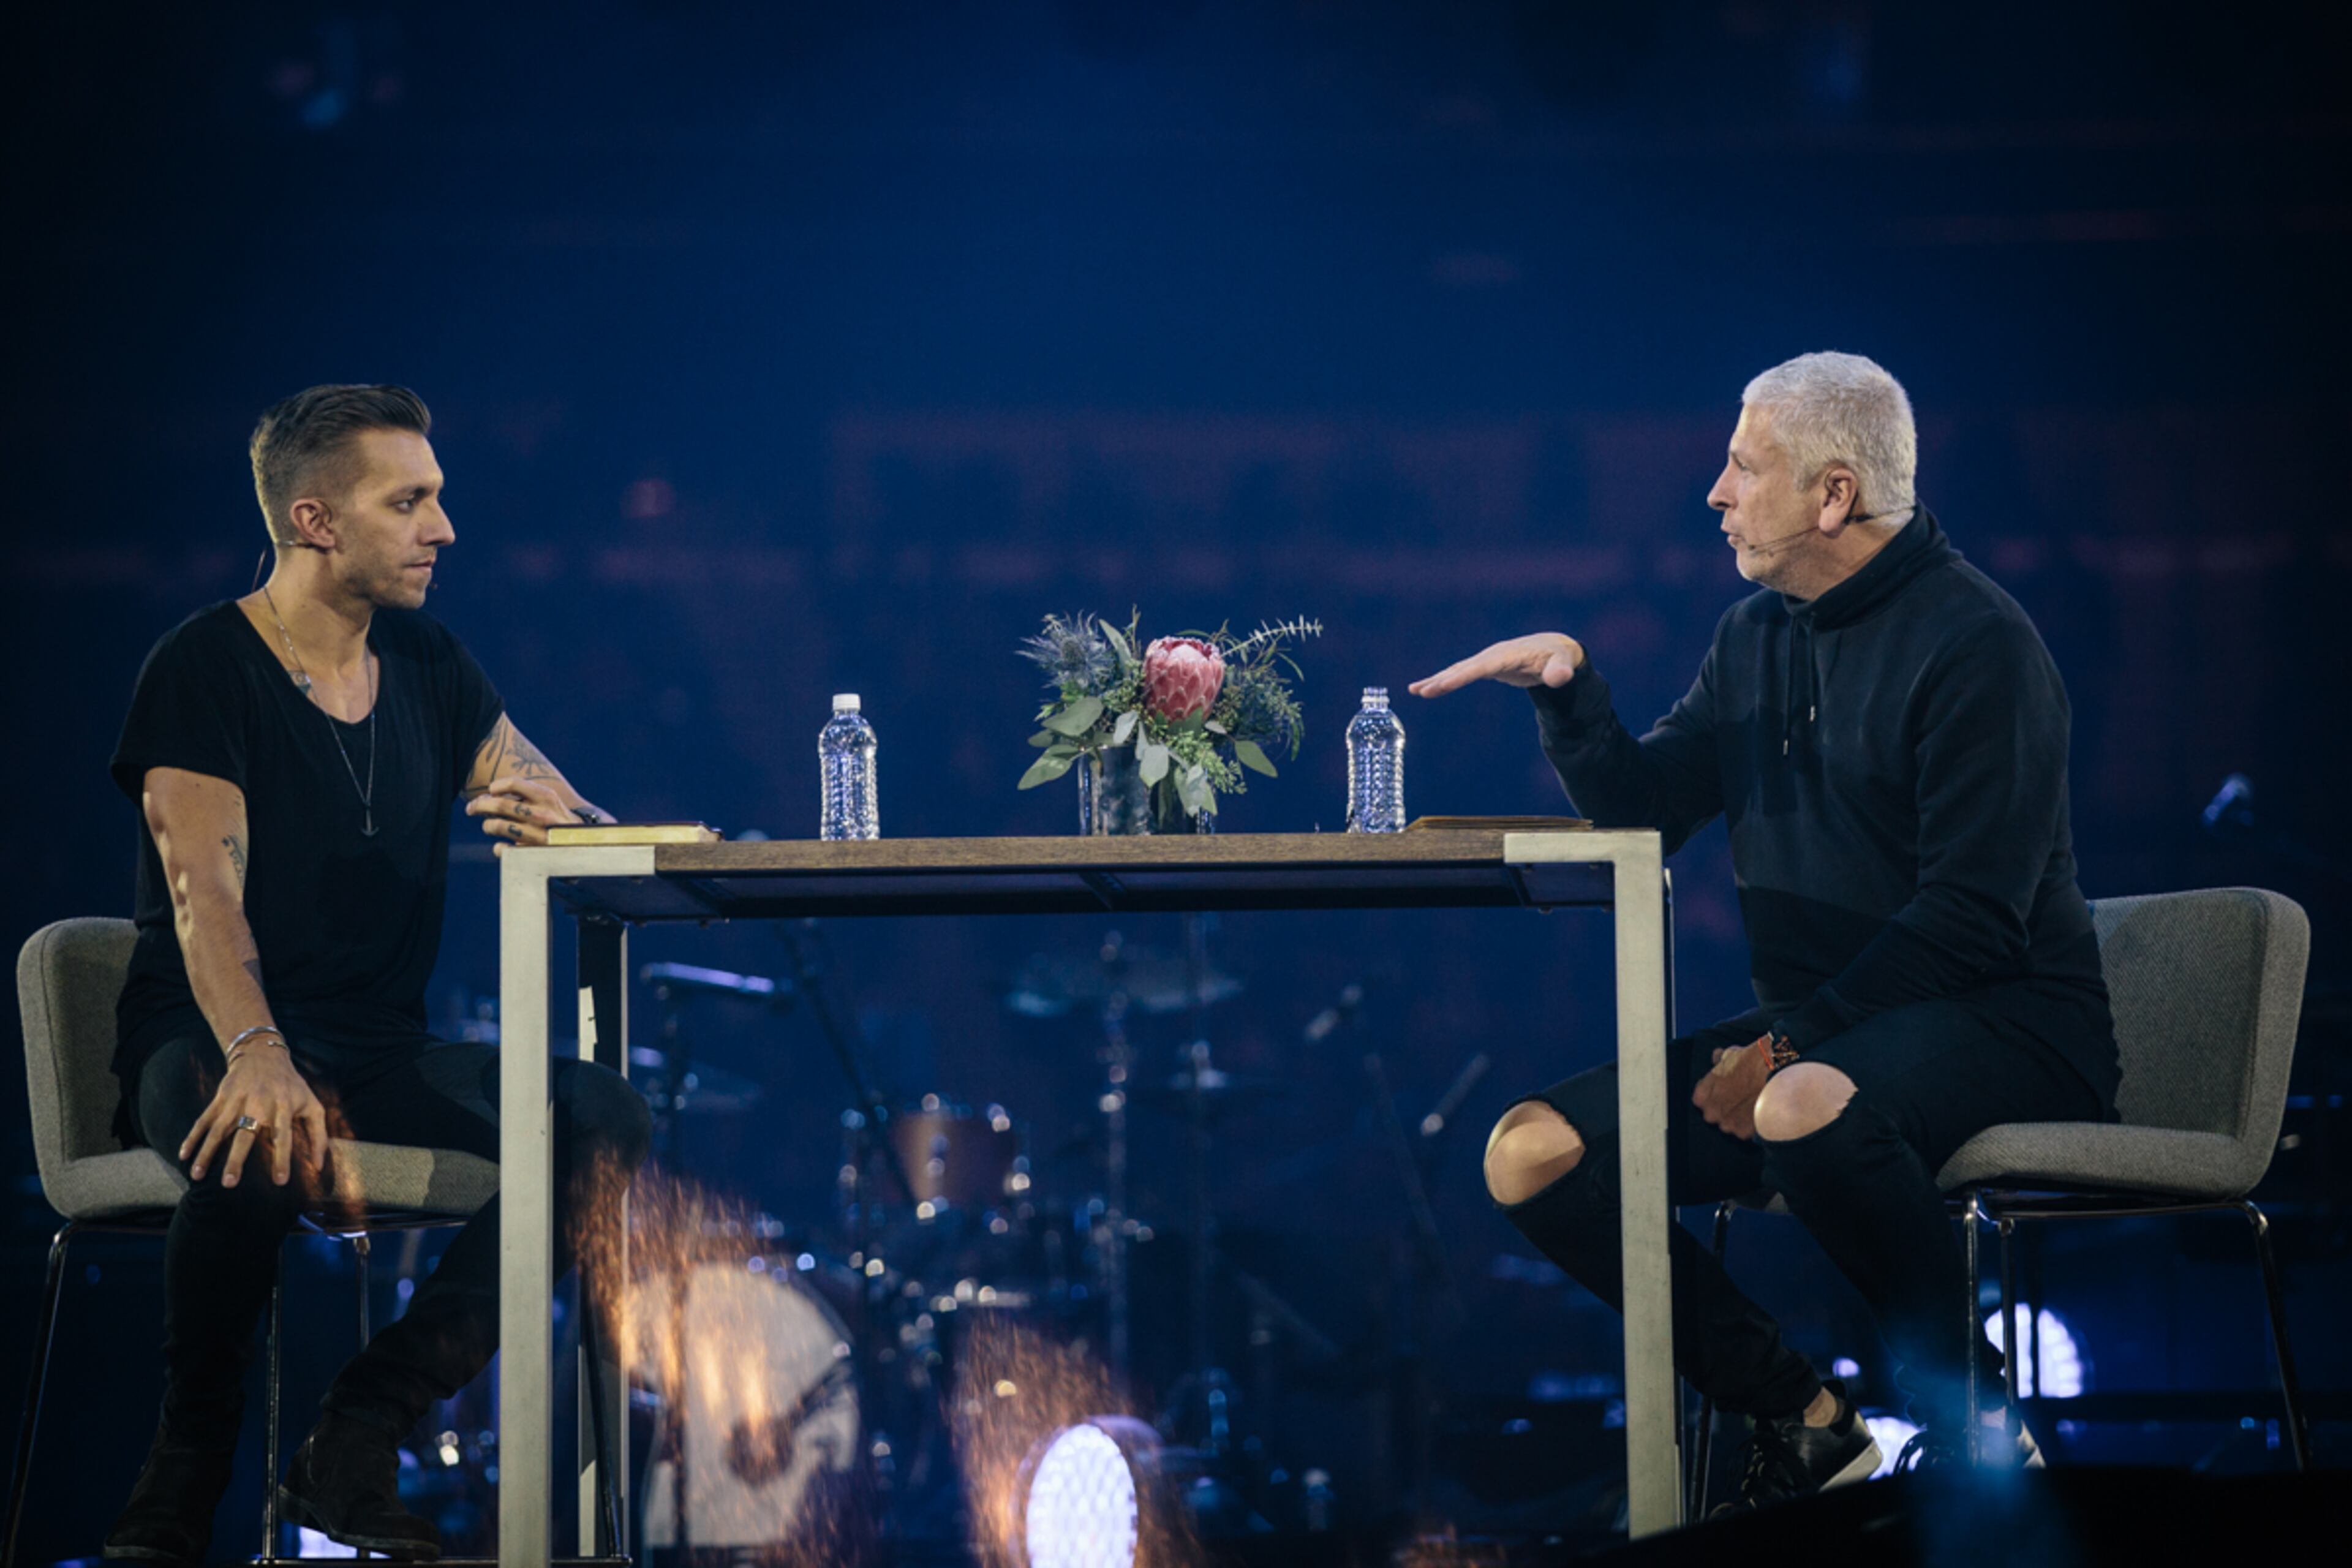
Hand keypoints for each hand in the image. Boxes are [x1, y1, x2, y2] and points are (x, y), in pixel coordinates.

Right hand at [182, 1045, 326, 1187]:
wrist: (263, 1054)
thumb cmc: (292, 1087)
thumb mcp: (312, 1106)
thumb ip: (319, 1135)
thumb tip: (320, 1166)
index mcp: (284, 1107)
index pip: (284, 1136)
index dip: (282, 1158)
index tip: (280, 1181)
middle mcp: (259, 1104)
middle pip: (246, 1134)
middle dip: (236, 1159)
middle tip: (229, 1183)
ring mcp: (236, 1100)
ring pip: (218, 1129)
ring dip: (206, 1152)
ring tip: (197, 1176)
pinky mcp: (220, 1098)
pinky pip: (204, 1120)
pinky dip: (192, 1137)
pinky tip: (183, 1155)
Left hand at [465, 776, 582, 850]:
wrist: (586, 846)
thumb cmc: (559, 821)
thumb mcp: (550, 802)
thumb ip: (526, 795)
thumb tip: (490, 795)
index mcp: (547, 797)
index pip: (513, 783)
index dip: (495, 786)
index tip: (490, 791)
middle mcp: (542, 815)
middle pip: (500, 804)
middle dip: (479, 805)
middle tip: (472, 808)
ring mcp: (537, 836)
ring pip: (497, 826)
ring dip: (488, 825)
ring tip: (490, 826)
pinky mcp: (532, 854)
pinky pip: (502, 849)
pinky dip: (498, 847)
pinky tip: (502, 845)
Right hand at [1408, 633, 1585, 698]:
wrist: (1554, 650)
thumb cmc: (1559, 657)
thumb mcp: (1565, 663)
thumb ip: (1561, 670)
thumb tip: (1559, 678)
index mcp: (1509, 654)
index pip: (1482, 666)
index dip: (1463, 675)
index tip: (1445, 683)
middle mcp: (1493, 655)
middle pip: (1464, 667)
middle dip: (1443, 679)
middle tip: (1421, 691)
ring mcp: (1487, 660)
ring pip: (1458, 670)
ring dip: (1437, 680)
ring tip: (1415, 690)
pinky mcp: (1485, 667)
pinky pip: (1460, 674)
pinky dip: (1443, 681)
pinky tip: (1424, 688)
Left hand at [1691, 1037, 1773, 1140]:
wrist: (1776, 1074)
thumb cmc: (1752, 1063)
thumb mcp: (1731, 1054)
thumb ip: (1719, 1059)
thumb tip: (1717, 1057)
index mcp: (1703, 1095)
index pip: (1701, 1099)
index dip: (1714, 1092)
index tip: (1724, 1088)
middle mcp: (1712, 1113)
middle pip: (1715, 1113)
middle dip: (1724, 1107)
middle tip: (1740, 1097)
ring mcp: (1728, 1124)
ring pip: (1730, 1124)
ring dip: (1738, 1117)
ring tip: (1753, 1104)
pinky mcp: (1745, 1132)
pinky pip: (1745, 1131)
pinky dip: (1752, 1124)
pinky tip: (1760, 1112)